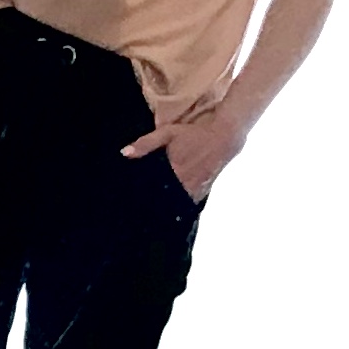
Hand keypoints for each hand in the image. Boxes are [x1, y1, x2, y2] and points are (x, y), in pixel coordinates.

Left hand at [122, 97, 244, 200]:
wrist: (224, 137)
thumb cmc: (194, 133)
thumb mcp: (168, 133)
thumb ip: (146, 144)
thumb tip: (124, 153)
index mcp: (174, 171)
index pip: (155, 192)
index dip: (144, 201)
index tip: (134, 206)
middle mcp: (185, 183)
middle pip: (166, 202)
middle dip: (154, 207)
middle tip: (141, 212)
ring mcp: (196, 189)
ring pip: (178, 205)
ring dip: (168, 208)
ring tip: (155, 214)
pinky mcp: (203, 191)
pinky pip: (190, 202)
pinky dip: (182, 205)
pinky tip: (175, 208)